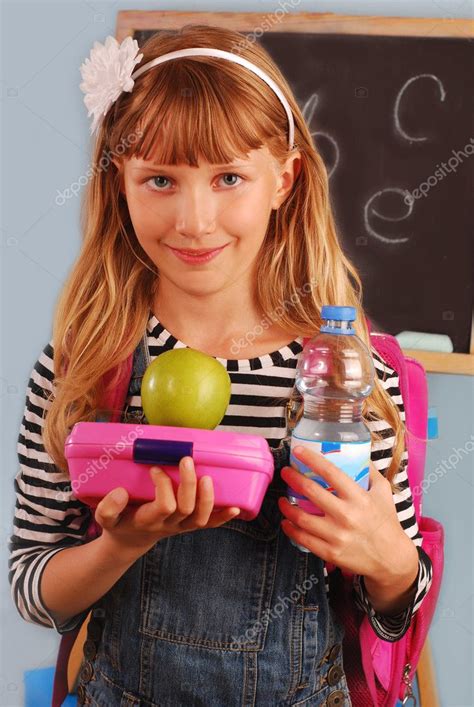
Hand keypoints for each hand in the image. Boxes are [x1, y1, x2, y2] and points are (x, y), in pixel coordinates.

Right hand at [95, 456, 239, 563]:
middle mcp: (169, 525)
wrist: (131, 541)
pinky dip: (223, 517)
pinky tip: (236, 507)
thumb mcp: (105, 518)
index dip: (163, 486)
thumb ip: (108, 507)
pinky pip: (210, 525)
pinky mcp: (190, 525)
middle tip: (186, 460)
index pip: (164, 505)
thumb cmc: (120, 523)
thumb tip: (120, 492)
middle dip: (189, 484)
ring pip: (201, 518)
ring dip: (208, 498)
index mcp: (149, 520)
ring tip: (207, 477)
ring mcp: (182, 526)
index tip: (156, 468)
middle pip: (186, 509)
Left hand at [278, 446, 417, 583]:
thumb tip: (358, 453)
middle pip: (310, 491)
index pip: (330, 472)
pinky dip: (290, 528)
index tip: (298, 451)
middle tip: (285, 473)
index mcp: (358, 497)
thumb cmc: (386, 522)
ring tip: (282, 499)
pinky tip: (286, 521)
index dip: (311, 459)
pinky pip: (303, 538)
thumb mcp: (383, 493)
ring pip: (301, 517)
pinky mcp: (330, 552)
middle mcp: (346, 515)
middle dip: (292, 478)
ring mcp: (337, 535)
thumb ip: (370, 472)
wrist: (391, 559)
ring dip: (286, 506)